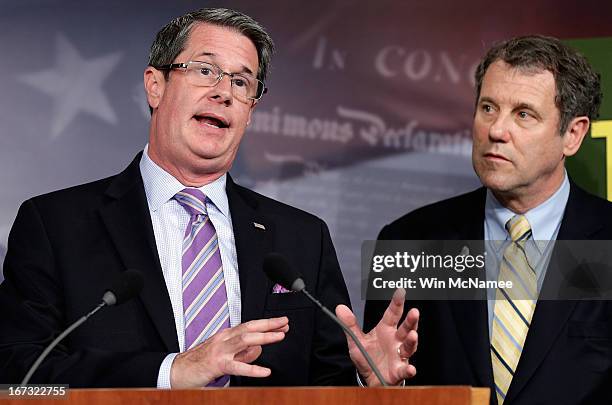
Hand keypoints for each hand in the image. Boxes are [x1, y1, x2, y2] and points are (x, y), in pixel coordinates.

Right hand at [170, 316, 288, 387]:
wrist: (177, 371)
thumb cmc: (199, 363)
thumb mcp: (224, 354)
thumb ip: (241, 352)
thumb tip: (259, 349)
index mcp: (226, 335)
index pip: (250, 325)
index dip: (266, 323)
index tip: (281, 322)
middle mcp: (224, 339)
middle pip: (250, 328)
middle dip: (269, 324)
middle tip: (285, 323)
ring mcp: (220, 351)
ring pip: (245, 340)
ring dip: (264, 337)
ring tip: (279, 336)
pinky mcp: (217, 365)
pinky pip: (237, 366)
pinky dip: (252, 369)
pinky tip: (265, 372)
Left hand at [335, 288, 418, 385]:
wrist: (370, 378)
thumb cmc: (367, 357)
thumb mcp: (356, 340)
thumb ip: (349, 324)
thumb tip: (340, 307)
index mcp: (386, 330)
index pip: (393, 314)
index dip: (397, 303)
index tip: (401, 291)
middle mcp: (395, 341)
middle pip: (405, 328)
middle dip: (411, 321)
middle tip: (414, 312)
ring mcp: (399, 355)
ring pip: (408, 347)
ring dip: (412, 341)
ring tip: (413, 335)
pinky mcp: (399, 371)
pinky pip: (405, 370)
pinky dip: (408, 370)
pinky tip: (410, 369)